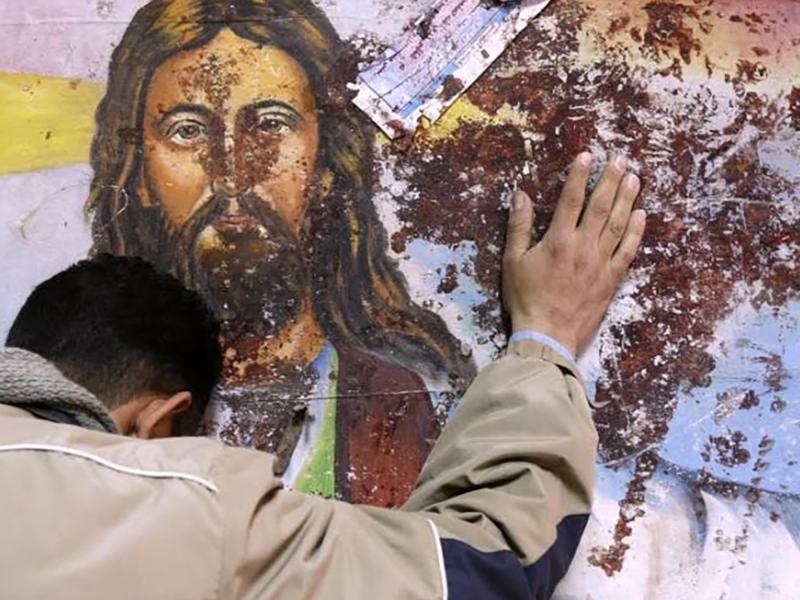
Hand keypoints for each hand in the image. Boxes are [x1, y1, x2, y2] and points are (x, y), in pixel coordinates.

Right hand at [502, 152, 645, 355]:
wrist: (547, 334)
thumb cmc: (525, 298)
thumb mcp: (512, 261)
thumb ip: (519, 227)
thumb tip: (521, 195)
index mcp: (558, 240)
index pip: (571, 200)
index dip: (579, 175)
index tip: (587, 155)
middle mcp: (583, 246)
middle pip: (601, 206)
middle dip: (611, 180)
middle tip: (621, 159)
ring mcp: (600, 263)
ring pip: (619, 224)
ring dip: (628, 199)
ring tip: (635, 178)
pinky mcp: (611, 279)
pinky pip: (628, 251)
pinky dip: (636, 232)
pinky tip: (642, 215)